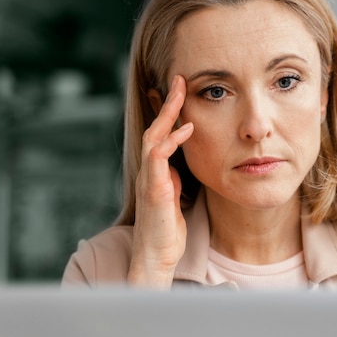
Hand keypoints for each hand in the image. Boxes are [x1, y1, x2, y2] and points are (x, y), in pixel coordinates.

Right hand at [127, 75, 193, 288]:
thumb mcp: (173, 197)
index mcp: (156, 171)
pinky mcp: (154, 190)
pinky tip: (187, 128)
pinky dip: (172, 140)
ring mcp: (150, 179)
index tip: (181, 92)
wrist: (155, 257)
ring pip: (152, 136)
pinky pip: (158, 157)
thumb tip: (178, 162)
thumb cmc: (165, 230)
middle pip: (154, 127)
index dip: (169, 113)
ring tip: (180, 91)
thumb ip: (174, 178)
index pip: (160, 134)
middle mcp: (149, 171)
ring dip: (166, 112)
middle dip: (167, 102)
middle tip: (179, 79)